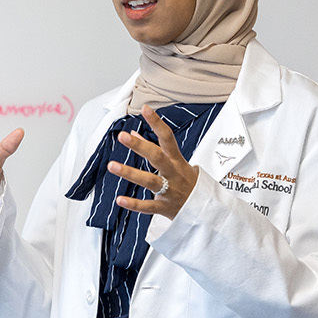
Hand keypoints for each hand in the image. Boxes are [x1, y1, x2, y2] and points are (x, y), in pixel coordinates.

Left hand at [109, 105, 198, 219]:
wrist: (205, 208)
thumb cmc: (188, 182)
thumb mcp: (176, 162)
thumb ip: (154, 148)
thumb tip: (134, 134)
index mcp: (176, 160)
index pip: (167, 137)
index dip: (157, 122)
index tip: (145, 109)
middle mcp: (173, 173)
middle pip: (157, 157)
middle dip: (139, 146)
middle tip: (122, 136)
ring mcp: (169, 190)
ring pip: (149, 181)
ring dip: (130, 173)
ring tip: (112, 165)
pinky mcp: (165, 207)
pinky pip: (148, 206)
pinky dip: (134, 204)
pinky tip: (120, 199)